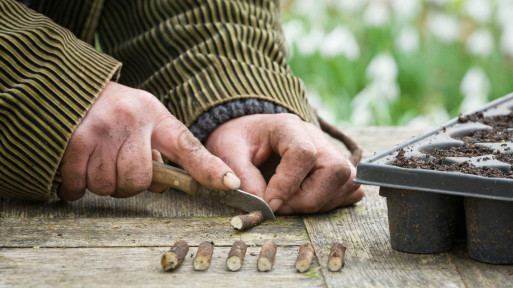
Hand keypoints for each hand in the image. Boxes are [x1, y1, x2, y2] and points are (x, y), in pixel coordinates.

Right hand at [58, 82, 239, 200]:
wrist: (71, 88)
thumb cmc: (115, 112)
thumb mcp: (144, 119)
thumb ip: (159, 150)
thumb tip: (163, 188)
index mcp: (155, 115)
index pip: (187, 146)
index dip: (210, 168)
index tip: (231, 183)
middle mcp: (132, 119)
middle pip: (138, 180)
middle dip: (128, 184)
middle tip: (118, 166)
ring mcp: (102, 128)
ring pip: (108, 186)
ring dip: (101, 183)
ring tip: (98, 160)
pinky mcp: (73, 140)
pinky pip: (79, 185)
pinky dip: (75, 186)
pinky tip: (77, 167)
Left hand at [205, 114, 363, 213]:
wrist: (248, 135)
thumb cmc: (239, 140)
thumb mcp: (228, 150)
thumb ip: (240, 173)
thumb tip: (260, 203)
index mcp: (289, 127)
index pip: (302, 153)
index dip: (287, 184)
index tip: (268, 203)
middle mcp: (317, 138)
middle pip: (334, 170)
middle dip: (307, 199)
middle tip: (279, 206)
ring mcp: (330, 154)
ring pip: (346, 184)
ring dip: (317, 204)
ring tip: (288, 203)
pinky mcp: (336, 171)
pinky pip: (350, 191)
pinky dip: (330, 203)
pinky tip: (305, 201)